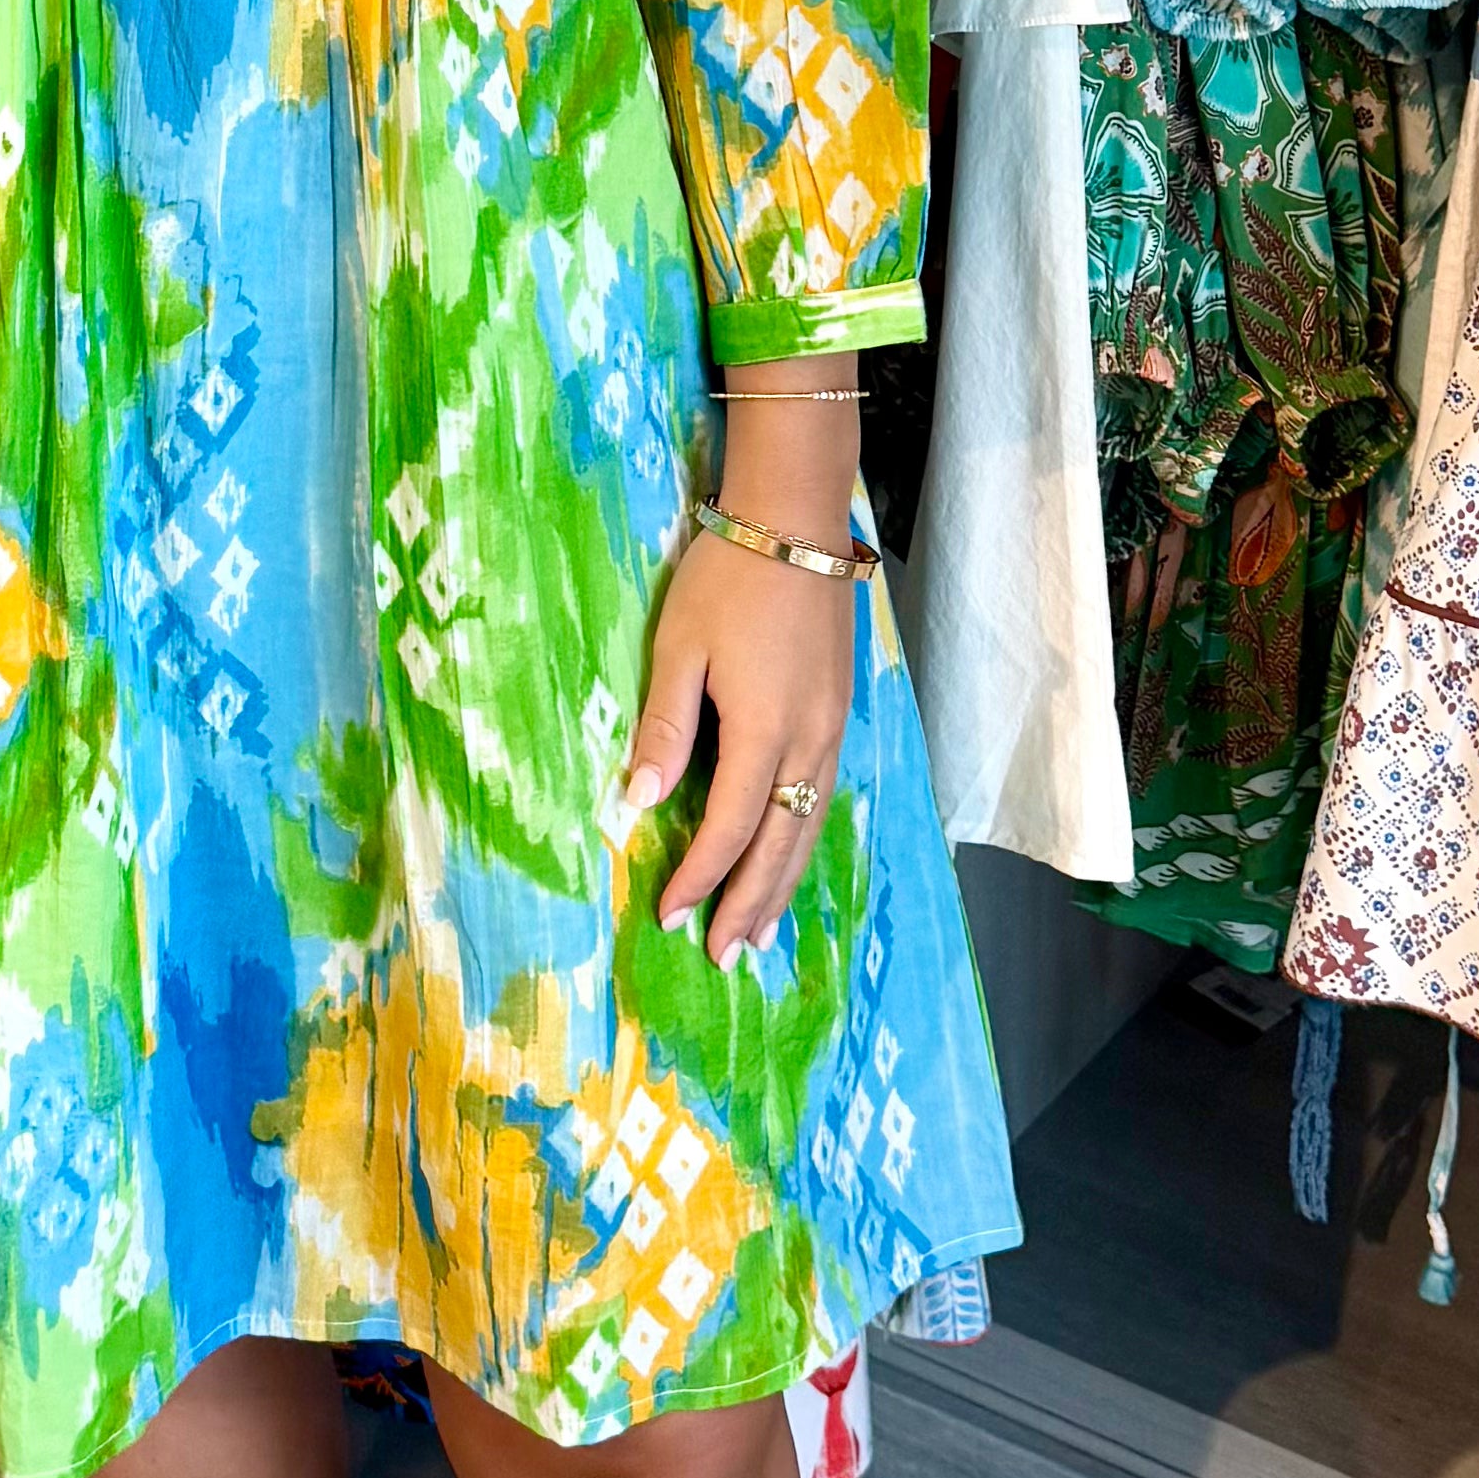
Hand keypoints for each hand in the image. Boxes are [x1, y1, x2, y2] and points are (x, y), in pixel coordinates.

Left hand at [621, 402, 858, 968]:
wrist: (797, 519)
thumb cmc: (728, 576)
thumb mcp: (680, 646)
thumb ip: (664, 726)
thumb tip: (638, 802)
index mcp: (764, 729)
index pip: (729, 827)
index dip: (699, 878)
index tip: (668, 916)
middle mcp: (810, 742)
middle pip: (781, 844)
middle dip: (750, 904)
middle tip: (723, 959)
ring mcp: (832, 729)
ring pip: (810, 826)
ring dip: (781, 884)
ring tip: (758, 934)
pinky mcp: (839, 713)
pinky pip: (822, 797)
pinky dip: (801, 840)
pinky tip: (786, 857)